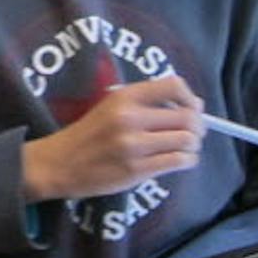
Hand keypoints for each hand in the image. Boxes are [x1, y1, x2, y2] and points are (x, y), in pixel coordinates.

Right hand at [22, 77, 204, 202]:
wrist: (59, 163)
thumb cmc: (89, 134)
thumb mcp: (112, 107)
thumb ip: (147, 103)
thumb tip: (194, 105)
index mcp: (124, 97)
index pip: (173, 86)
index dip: (191, 97)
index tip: (193, 108)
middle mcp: (130, 118)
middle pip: (187, 117)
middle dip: (198, 127)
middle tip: (193, 133)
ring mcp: (133, 146)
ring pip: (187, 141)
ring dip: (193, 146)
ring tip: (184, 148)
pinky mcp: (136, 170)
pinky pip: (179, 162)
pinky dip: (186, 161)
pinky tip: (177, 160)